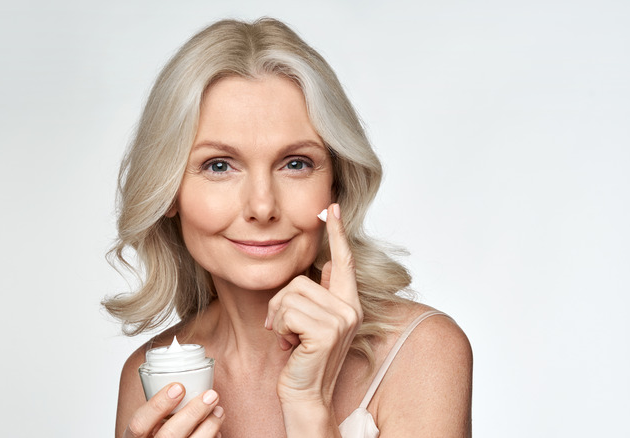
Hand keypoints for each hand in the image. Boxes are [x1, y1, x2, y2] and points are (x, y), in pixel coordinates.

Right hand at [124, 383, 223, 437]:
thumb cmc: (154, 437)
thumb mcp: (148, 426)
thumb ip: (157, 411)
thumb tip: (184, 380)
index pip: (139, 424)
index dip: (158, 404)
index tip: (178, 387)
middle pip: (171, 434)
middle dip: (194, 412)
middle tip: (211, 395)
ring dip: (210, 425)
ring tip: (219, 410)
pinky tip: (216, 429)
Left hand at [265, 203, 362, 404]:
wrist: (304, 394)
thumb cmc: (304, 359)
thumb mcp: (312, 323)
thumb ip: (321, 294)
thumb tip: (325, 266)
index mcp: (348, 303)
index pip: (342, 260)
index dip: (337, 233)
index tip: (331, 207)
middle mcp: (350, 308)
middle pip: (300, 280)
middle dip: (281, 303)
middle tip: (284, 328)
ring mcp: (341, 320)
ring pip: (290, 295)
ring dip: (279, 318)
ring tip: (289, 338)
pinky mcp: (326, 332)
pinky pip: (288, 312)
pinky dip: (281, 328)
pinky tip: (290, 346)